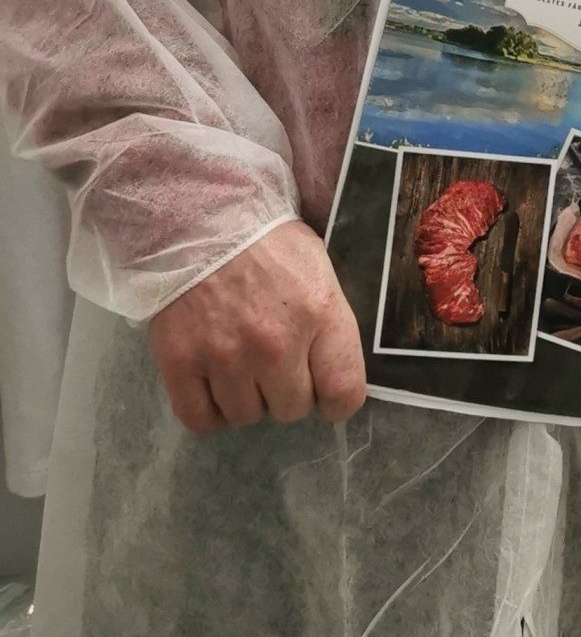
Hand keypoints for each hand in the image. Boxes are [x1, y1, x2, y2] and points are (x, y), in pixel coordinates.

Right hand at [146, 218, 367, 436]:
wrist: (201, 218)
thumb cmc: (267, 241)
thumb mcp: (319, 271)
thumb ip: (329, 326)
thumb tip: (330, 373)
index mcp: (320, 314)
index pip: (344, 394)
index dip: (337, 402)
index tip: (325, 394)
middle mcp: (275, 344)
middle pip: (292, 410)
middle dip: (286, 392)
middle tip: (273, 363)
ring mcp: (225, 356)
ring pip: (245, 417)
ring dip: (246, 399)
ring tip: (239, 366)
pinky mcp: (180, 362)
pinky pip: (199, 419)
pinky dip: (207, 412)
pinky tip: (213, 387)